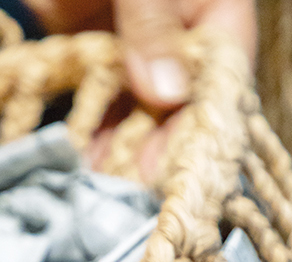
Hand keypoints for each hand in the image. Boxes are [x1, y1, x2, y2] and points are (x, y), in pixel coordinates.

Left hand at [24, 0, 255, 180]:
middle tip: (130, 210)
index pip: (218, 94)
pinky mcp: (91, 57)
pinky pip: (93, 105)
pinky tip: (72, 169)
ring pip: (131, 119)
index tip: (177, 187)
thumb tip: (165, 95)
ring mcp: (133, 55)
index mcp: (213, 22)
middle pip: (174, 118)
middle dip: (152, 161)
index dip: (198, 142)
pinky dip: (84, 135)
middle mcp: (179, 45)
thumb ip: (153, 23)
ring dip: (115, 158)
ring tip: (98, 202)